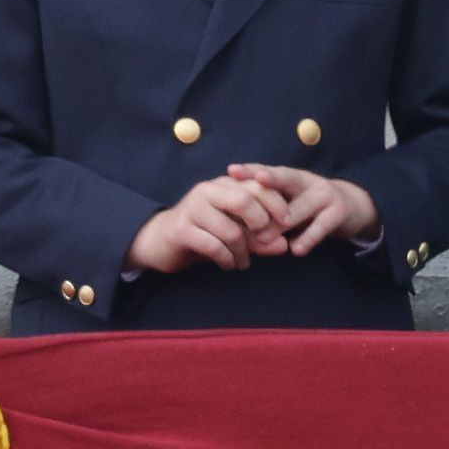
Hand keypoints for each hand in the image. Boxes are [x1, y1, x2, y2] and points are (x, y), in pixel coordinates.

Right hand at [126, 175, 272, 277]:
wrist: (160, 242)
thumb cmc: (204, 234)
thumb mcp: (236, 234)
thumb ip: (260, 238)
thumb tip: (284, 246)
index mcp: (224, 185)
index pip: (258, 185)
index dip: (277, 203)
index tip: (288, 224)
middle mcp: (208, 190)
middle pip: (245, 200)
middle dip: (262, 225)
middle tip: (267, 243)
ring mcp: (193, 208)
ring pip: (230, 229)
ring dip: (243, 252)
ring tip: (243, 262)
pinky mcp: (182, 229)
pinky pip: (213, 246)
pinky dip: (226, 259)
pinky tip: (229, 264)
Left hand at [234, 165, 380, 255]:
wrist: (354, 207)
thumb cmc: (311, 206)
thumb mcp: (292, 200)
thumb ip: (269, 205)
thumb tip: (234, 217)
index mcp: (291, 177)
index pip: (268, 171)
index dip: (250, 171)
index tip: (231, 171)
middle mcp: (307, 180)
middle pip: (285, 180)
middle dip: (266, 183)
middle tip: (246, 193)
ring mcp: (325, 195)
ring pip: (299, 208)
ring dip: (281, 224)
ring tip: (264, 237)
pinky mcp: (339, 212)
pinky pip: (320, 227)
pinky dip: (307, 239)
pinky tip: (296, 250)